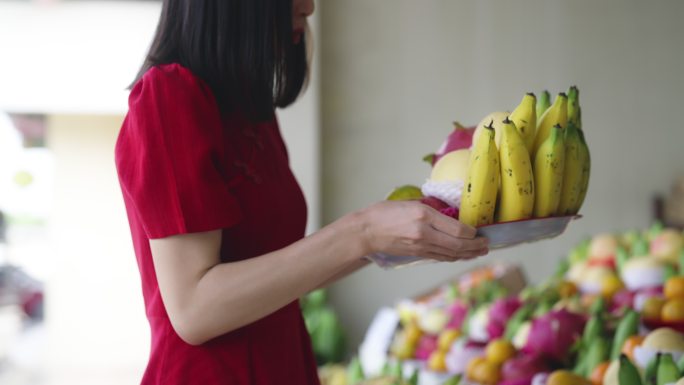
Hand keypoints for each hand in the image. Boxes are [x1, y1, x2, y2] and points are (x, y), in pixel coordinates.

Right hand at [358, 200, 488, 261]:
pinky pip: (441, 257)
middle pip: (457, 244)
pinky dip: (454, 257)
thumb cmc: (385, 213)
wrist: (366, 231)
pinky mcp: (417, 254)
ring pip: (451, 253)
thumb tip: (451, 216)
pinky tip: (462, 256)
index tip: (478, 231)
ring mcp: (421, 246)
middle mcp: (424, 233)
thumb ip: (430, 210)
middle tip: (487, 244)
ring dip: (468, 254)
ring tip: (480, 252)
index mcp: (423, 216)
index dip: (471, 233)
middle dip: (475, 246)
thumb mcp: (409, 204)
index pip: (456, 228)